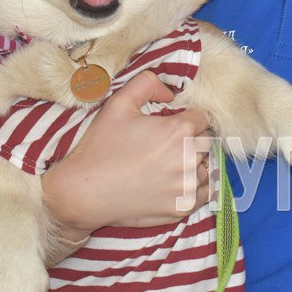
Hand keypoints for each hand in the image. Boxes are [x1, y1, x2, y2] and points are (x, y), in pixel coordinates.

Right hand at [43, 71, 211, 237]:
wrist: (85, 191)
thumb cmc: (100, 146)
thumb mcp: (118, 103)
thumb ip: (148, 84)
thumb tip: (170, 92)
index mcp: (179, 131)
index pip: (202, 118)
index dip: (188, 117)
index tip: (173, 123)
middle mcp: (188, 158)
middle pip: (206, 142)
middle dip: (192, 138)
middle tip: (169, 143)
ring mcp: (186, 186)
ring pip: (206, 167)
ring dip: (194, 162)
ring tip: (171, 163)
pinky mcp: (182, 207)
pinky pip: (204, 193)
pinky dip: (196, 186)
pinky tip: (177, 181)